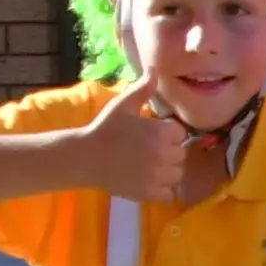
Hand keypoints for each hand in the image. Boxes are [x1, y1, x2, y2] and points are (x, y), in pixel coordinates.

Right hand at [79, 76, 188, 203]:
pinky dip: (161, 190)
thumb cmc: (105, 128)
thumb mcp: (123, 104)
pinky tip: (148, 180)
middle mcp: (165, 155)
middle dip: (168, 151)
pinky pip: (168, 194)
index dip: (167, 133)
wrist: (85, 156)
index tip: (151, 133)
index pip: (180, 133)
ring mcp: (158, 176)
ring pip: (176, 174)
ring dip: (167, 171)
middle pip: (181, 154)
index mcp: (163, 133)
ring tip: (148, 165)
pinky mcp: (149, 193)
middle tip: (147, 149)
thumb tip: (155, 71)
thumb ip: (143, 89)